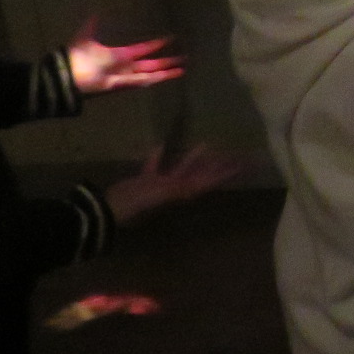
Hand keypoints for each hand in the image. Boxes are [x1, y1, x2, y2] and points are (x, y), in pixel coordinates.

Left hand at [67, 22, 183, 95]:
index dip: (156, 44)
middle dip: (167, 61)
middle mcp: (124, 67)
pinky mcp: (118, 85)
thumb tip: (96, 9)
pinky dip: (150, 80)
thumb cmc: (75, 57)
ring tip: (182, 70)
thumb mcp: (86, 36)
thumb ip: (93, 24)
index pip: (143, 49)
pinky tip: (162, 77)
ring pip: (149, 74)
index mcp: (118, 55)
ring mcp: (123, 77)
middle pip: (151, 64)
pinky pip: (137, 82)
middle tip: (184, 58)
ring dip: (165, 72)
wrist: (65, 74)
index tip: (170, 38)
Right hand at [104, 144, 242, 225]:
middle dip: (217, 166)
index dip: (226, 173)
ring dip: (193, 159)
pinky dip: (158, 157)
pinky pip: (155, 167)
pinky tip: (160, 145)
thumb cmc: (137, 203)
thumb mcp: (160, 194)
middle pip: (202, 175)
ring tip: (206, 144)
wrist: (110, 209)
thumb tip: (199, 186)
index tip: (243, 165)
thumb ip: (178, 188)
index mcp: (182, 192)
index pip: (210, 181)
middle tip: (235, 154)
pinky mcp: (143, 182)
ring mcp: (160, 186)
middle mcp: (176, 189)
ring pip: (182, 169)